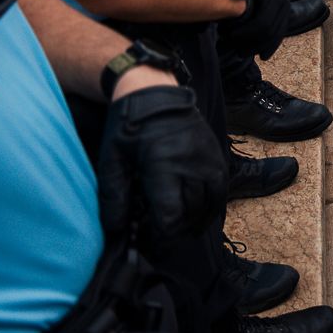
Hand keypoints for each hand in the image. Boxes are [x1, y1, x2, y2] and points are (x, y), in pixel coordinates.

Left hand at [98, 84, 226, 243]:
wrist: (154, 91)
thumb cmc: (128, 126)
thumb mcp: (112, 160)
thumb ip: (113, 197)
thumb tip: (117, 230)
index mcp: (164, 165)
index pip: (170, 215)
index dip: (159, 235)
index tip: (146, 240)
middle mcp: (192, 164)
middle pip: (191, 213)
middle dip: (176, 232)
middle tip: (159, 238)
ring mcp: (208, 158)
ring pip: (210, 203)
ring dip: (196, 222)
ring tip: (180, 232)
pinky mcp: (216, 154)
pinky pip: (220, 189)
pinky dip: (211, 207)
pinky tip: (199, 216)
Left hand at [221, 0, 291, 59]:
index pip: (262, 22)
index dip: (246, 33)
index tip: (229, 36)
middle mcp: (283, 5)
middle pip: (269, 33)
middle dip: (251, 44)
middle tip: (233, 50)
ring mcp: (284, 9)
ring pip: (275, 35)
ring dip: (260, 47)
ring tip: (243, 54)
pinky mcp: (283, 12)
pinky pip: (279, 32)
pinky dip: (271, 45)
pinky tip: (263, 54)